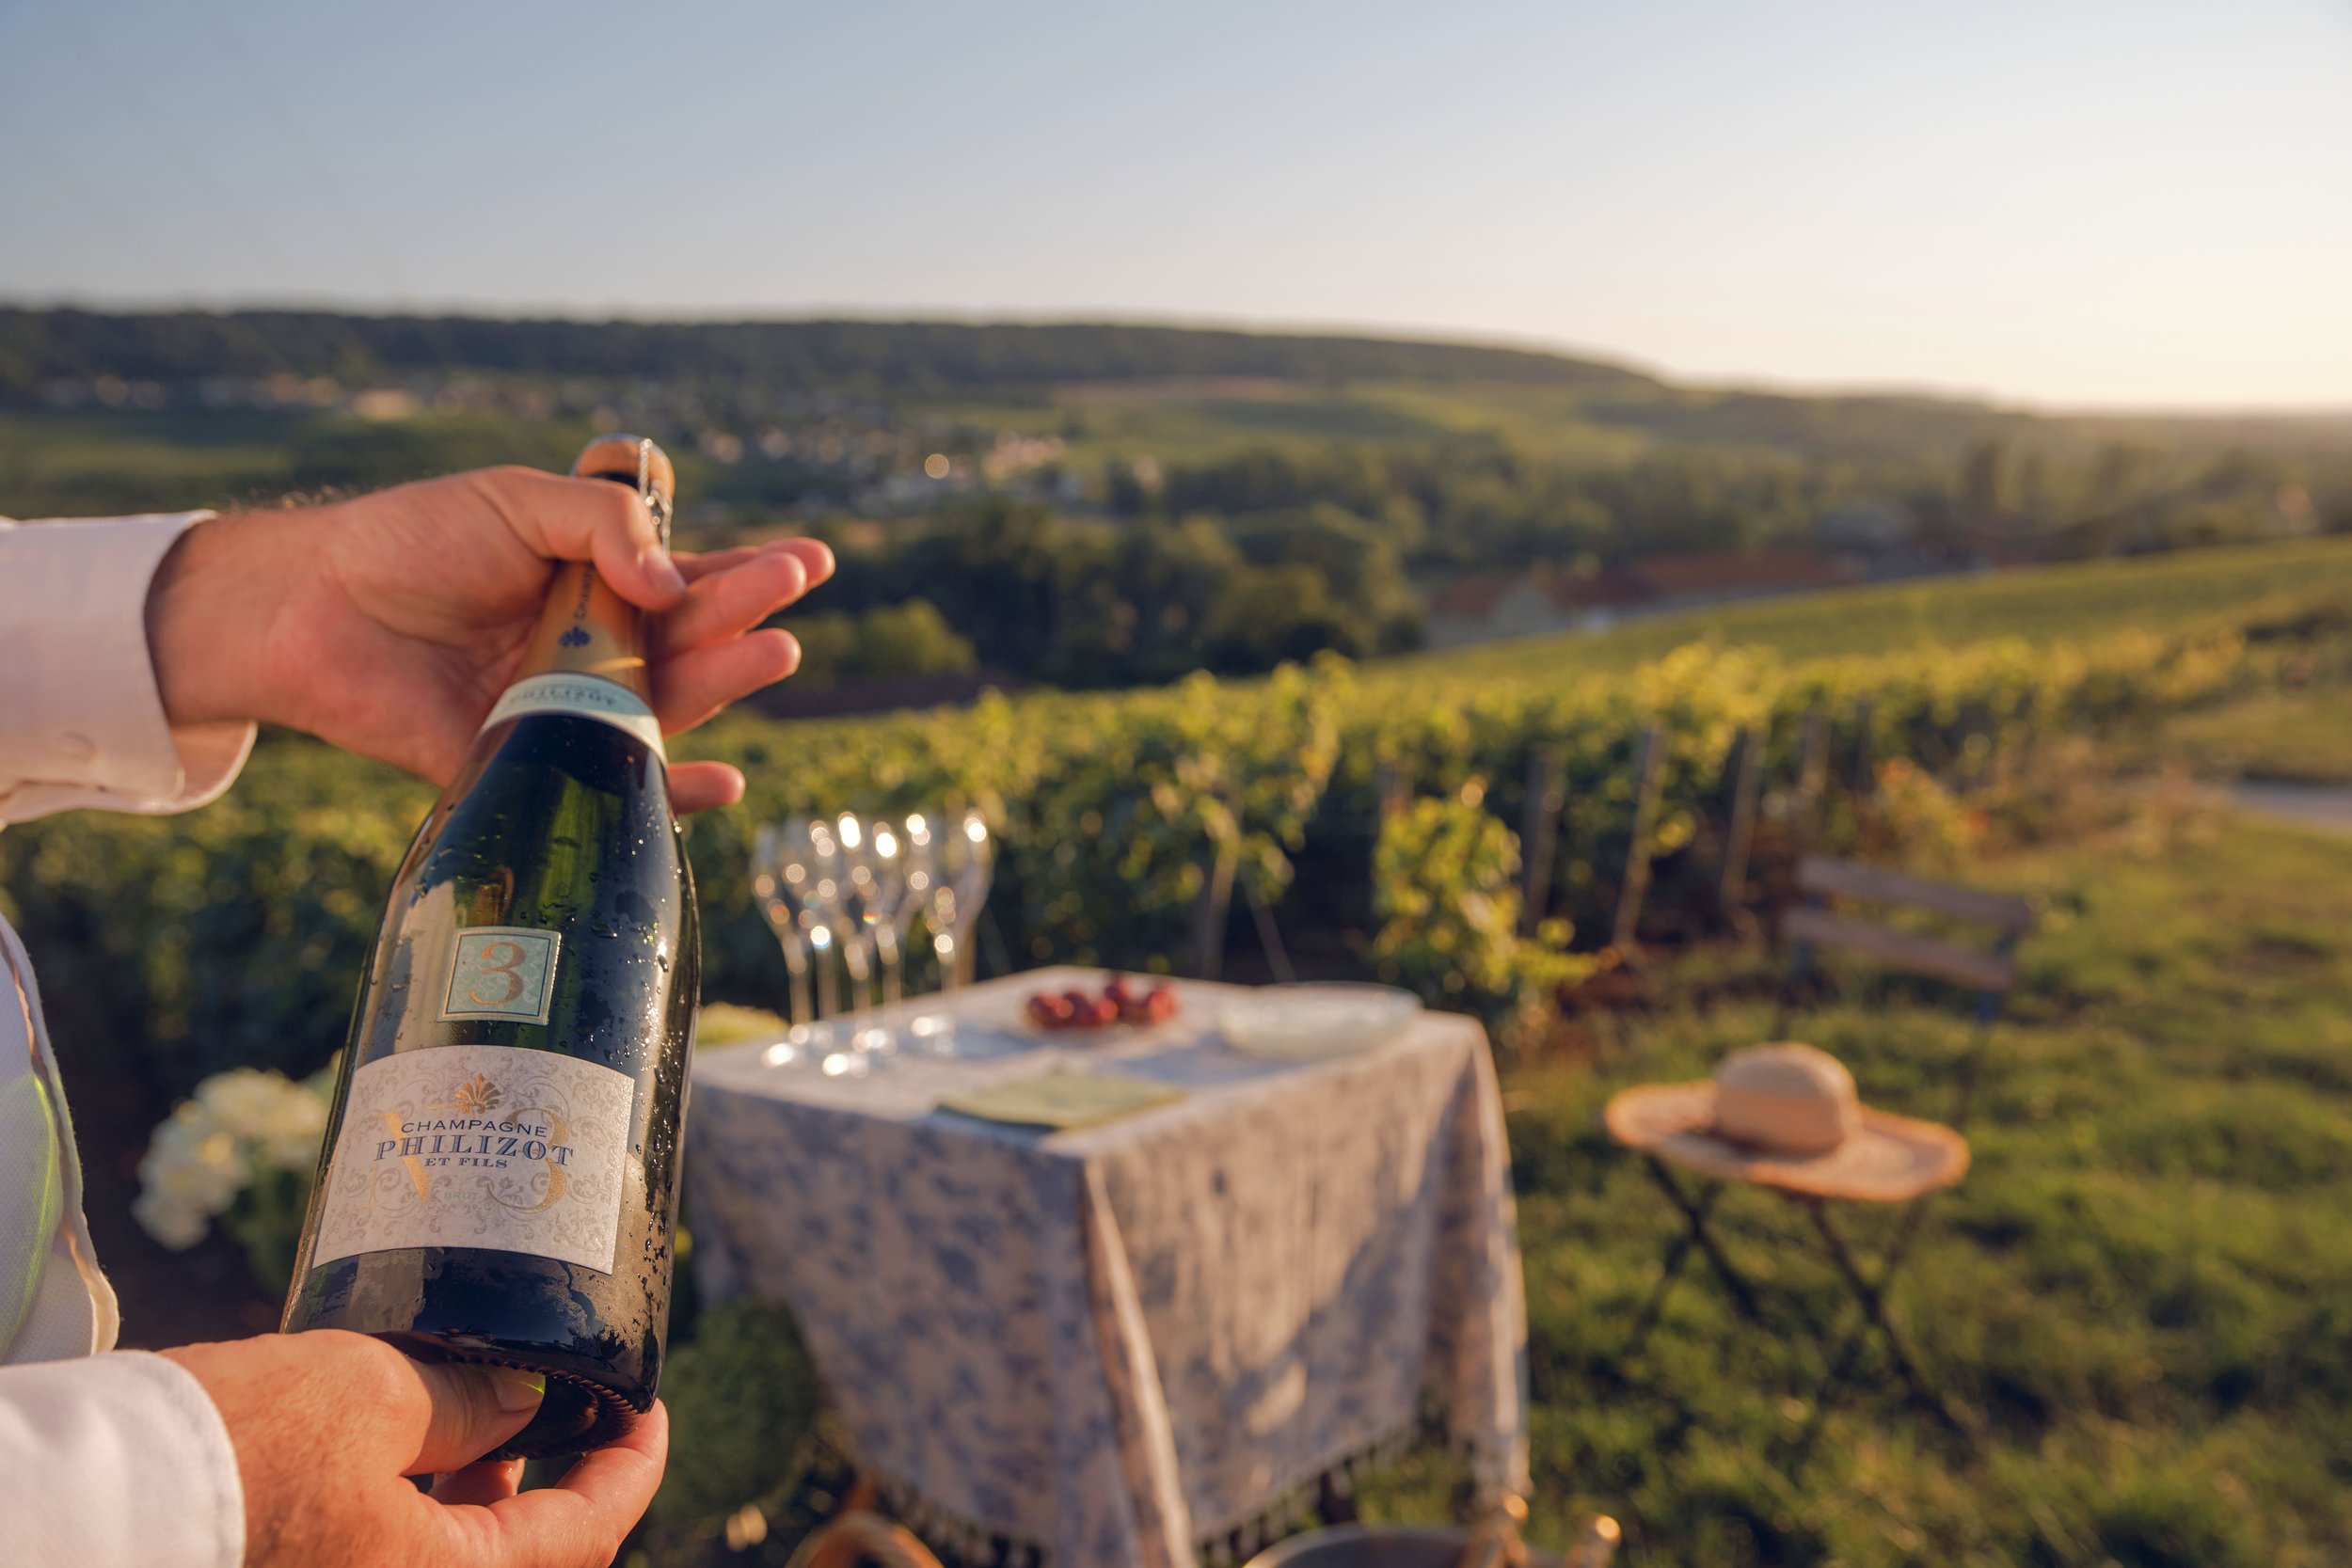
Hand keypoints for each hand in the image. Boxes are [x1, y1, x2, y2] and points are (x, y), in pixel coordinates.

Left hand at [146, 465, 834, 812]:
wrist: (309, 608)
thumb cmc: (408, 542)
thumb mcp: (516, 502)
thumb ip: (602, 528)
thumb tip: (674, 586)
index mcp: (590, 584)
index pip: (687, 580)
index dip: (747, 572)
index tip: (807, 561)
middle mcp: (588, 648)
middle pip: (688, 640)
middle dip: (747, 615)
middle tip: (793, 594)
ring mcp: (563, 706)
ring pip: (665, 704)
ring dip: (727, 683)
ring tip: (775, 653)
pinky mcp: (530, 761)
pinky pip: (612, 783)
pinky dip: (674, 792)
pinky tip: (726, 782)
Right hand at [163, 1330, 665, 1567]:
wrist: (88, 1511)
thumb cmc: (233, 1453)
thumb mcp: (372, 1395)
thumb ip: (467, 1399)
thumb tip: (528, 1399)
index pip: (585, 1535)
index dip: (633, 1465)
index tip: (650, 1408)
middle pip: (516, 1553)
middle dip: (548, 1474)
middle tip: (567, 1399)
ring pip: (447, 1552)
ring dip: (474, 1484)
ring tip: (483, 1403)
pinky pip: (385, 1555)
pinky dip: (411, 1501)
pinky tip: (402, 1436)